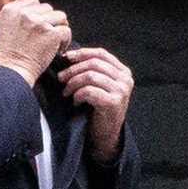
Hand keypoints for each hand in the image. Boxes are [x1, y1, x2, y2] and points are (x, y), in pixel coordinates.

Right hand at [0, 0, 71, 86]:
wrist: (11, 72)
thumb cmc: (8, 56)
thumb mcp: (5, 28)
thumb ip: (19, 17)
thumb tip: (38, 13)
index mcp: (10, 10)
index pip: (34, 1)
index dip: (39, 13)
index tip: (39, 26)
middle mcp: (24, 13)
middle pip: (48, 8)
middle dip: (50, 21)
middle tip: (48, 36)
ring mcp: (39, 22)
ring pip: (60, 16)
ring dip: (60, 28)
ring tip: (55, 41)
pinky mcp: (51, 34)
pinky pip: (66, 31)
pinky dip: (65, 41)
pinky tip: (58, 50)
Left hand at [58, 45, 133, 161]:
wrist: (105, 135)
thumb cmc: (98, 108)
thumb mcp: (99, 85)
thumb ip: (92, 69)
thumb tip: (69, 55)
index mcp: (123, 72)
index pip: (101, 53)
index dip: (81, 53)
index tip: (66, 57)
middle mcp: (125, 80)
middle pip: (93, 63)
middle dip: (73, 70)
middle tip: (61, 78)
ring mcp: (121, 91)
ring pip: (90, 76)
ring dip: (73, 83)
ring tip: (67, 92)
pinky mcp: (114, 103)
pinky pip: (89, 91)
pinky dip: (78, 95)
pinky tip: (75, 102)